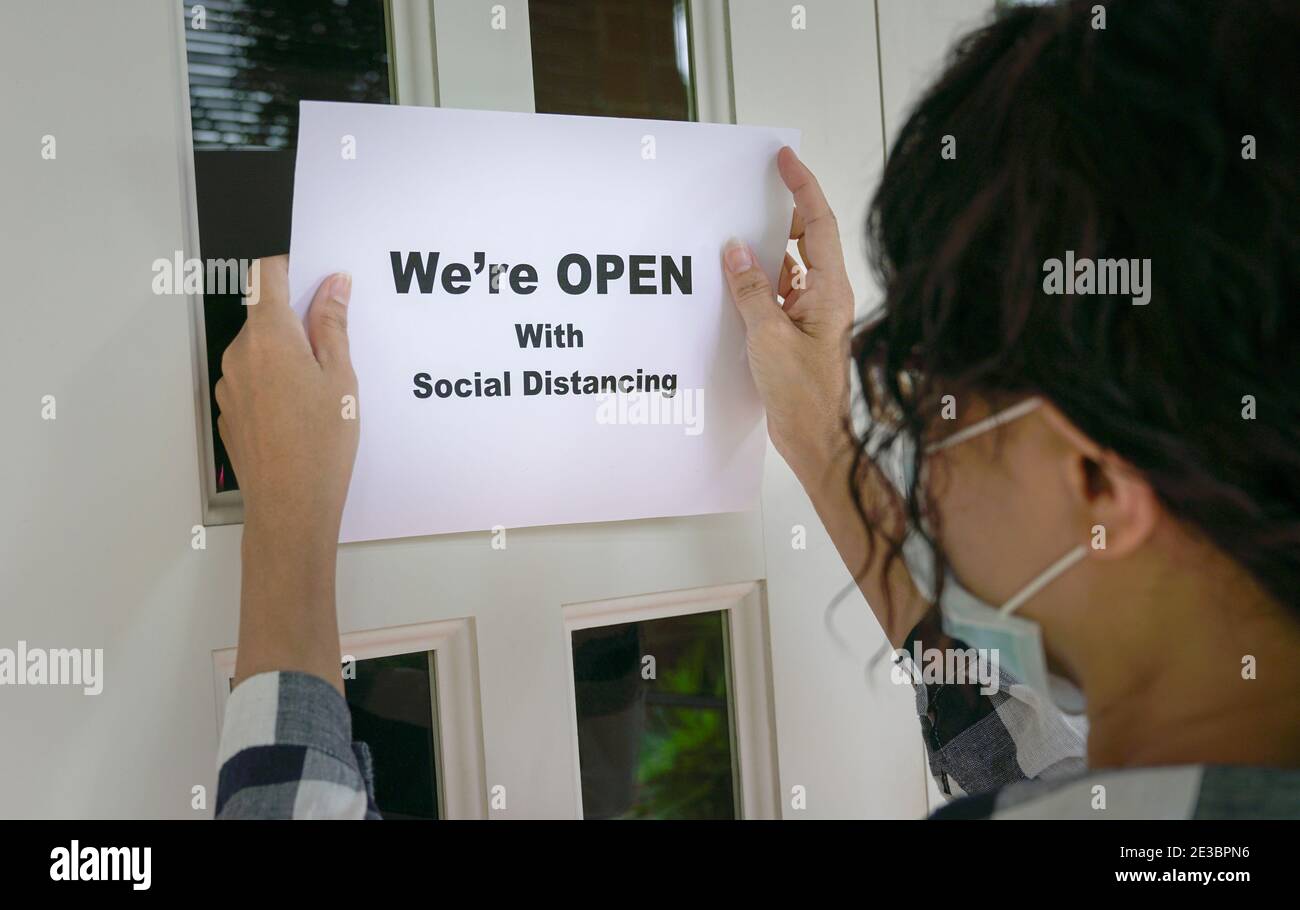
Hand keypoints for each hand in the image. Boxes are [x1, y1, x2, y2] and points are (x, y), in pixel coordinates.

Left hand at [216, 256, 358, 542]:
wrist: (290, 506)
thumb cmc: (320, 446)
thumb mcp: (341, 379)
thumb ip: (333, 325)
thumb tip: (333, 286)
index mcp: (269, 337)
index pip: (267, 276)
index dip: (290, 268)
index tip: (314, 275)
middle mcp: (239, 355)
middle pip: (265, 317)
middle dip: (297, 323)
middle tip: (334, 350)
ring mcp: (229, 385)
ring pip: (259, 352)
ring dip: (286, 357)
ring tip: (320, 392)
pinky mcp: (229, 412)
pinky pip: (252, 382)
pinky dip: (275, 385)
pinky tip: (301, 414)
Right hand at [722, 147, 854, 477]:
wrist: (814, 438)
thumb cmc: (803, 395)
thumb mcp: (767, 336)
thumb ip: (750, 289)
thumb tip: (736, 251)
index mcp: (830, 291)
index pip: (818, 223)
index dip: (802, 187)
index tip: (785, 159)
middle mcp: (826, 296)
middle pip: (806, 238)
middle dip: (781, 213)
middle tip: (753, 192)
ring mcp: (812, 314)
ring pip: (789, 266)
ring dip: (764, 251)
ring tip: (735, 236)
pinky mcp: (797, 331)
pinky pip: (778, 293)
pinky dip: (758, 282)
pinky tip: (734, 282)